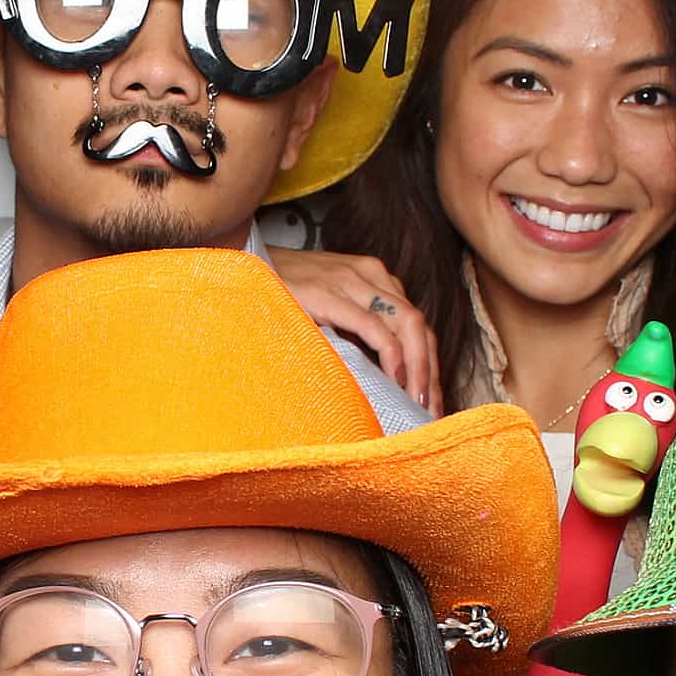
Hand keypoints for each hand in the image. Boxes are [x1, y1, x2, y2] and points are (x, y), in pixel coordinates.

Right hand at [263, 247, 443, 411]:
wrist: (243, 264)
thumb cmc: (282, 292)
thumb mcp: (328, 307)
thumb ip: (354, 327)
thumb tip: (379, 374)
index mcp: (373, 277)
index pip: (416, 324)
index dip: (429, 364)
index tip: (430, 401)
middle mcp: (370, 275)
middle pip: (419, 325)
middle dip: (430, 371)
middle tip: (432, 411)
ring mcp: (350, 281)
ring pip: (407, 323)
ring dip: (420, 367)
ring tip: (418, 402)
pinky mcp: (328, 293)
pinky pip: (373, 324)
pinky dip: (392, 353)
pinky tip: (396, 378)